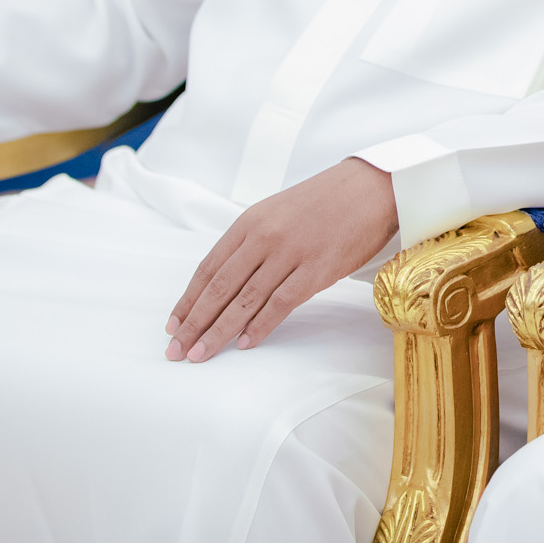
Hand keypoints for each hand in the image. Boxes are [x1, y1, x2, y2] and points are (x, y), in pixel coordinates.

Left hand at [165, 158, 397, 362]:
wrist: (370, 188)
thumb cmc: (325, 202)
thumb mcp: (277, 212)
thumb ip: (252, 242)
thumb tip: (227, 282)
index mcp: (250, 222)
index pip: (209, 268)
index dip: (188, 300)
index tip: (173, 324)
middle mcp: (265, 237)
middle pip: (220, 288)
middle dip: (194, 322)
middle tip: (176, 349)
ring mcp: (290, 254)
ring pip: (245, 300)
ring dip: (219, 331)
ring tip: (200, 353)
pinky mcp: (316, 270)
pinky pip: (280, 304)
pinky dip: (260, 326)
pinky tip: (244, 343)